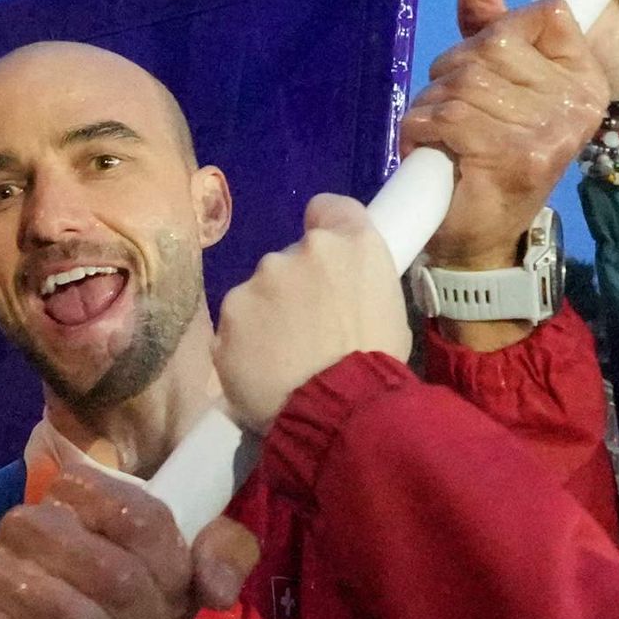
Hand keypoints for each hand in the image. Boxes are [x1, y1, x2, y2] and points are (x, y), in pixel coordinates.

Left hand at [212, 194, 405, 434]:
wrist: (340, 411)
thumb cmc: (378, 365)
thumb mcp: (390, 311)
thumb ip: (357, 285)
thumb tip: (340, 293)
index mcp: (350, 244)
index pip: (327, 207)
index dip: (324, 229)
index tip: (325, 260)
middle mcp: (299, 252)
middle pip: (289, 258)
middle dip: (294, 287)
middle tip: (308, 329)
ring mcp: (257, 282)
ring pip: (258, 293)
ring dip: (267, 316)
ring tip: (282, 359)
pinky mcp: (228, 318)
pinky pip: (236, 327)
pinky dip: (244, 344)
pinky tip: (261, 372)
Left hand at [409, 0, 608, 269]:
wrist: (481, 237)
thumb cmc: (489, 154)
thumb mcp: (495, 83)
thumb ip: (490, 30)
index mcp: (585, 79)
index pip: (546, 14)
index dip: (500, 31)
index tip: (488, 69)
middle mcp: (578, 103)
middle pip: (495, 43)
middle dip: (454, 69)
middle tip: (451, 107)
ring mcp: (551, 130)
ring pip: (466, 79)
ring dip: (434, 102)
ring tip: (440, 132)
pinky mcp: (517, 156)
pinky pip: (451, 115)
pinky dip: (424, 127)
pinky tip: (430, 145)